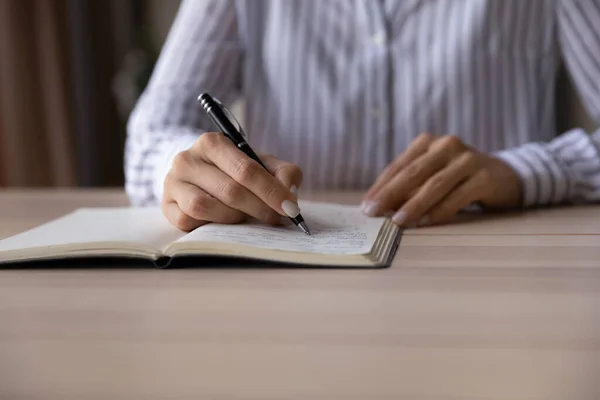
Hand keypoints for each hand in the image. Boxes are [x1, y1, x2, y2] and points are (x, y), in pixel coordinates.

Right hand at [163, 132, 301, 230]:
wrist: (197, 174)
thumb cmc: (234, 170)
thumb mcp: (261, 164)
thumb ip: (283, 173)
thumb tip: (290, 194)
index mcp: (212, 143)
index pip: (246, 169)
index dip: (271, 191)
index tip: (290, 208)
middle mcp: (187, 159)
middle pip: (230, 190)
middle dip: (259, 208)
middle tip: (275, 219)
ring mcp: (173, 182)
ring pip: (204, 207)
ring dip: (232, 218)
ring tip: (245, 217)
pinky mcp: (166, 205)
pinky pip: (188, 221)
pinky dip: (209, 225)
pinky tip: (222, 222)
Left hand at [362, 133, 521, 226]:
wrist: (505, 176)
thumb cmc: (458, 178)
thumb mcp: (432, 175)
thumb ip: (409, 186)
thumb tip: (380, 207)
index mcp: (428, 142)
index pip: (399, 166)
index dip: (381, 186)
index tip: (366, 206)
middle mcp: (447, 145)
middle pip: (413, 172)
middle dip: (390, 194)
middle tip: (374, 213)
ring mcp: (467, 159)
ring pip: (434, 184)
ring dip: (414, 204)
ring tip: (398, 221)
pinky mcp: (484, 177)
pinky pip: (458, 196)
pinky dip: (440, 211)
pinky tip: (427, 223)